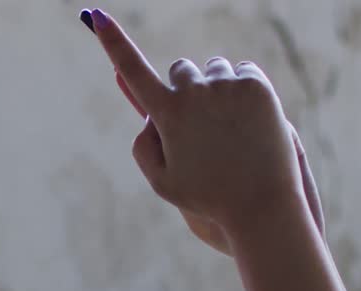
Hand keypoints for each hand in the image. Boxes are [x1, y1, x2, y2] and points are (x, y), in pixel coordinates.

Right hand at [88, 9, 309, 243]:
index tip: (98, 16)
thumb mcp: (163, 182)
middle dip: (184, 87)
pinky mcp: (256, 84)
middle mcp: (194, 92)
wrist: (262, 203)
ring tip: (228, 127)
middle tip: (200, 123)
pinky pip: (242, 70)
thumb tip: (148, 114)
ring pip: (213, 69)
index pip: (132, 69)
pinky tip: (247, 119)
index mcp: (166, 115)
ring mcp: (227, 85)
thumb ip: (144, 147)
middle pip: (180, 69)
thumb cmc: (208, 197)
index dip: (113, 42)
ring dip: (215, 88)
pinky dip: (242, 87)